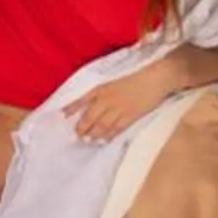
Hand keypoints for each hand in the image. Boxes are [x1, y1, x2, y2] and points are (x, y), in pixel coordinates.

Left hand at [64, 54, 180, 141]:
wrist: (155, 79)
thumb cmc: (135, 78)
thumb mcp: (113, 81)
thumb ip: (101, 91)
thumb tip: (89, 103)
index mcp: (102, 88)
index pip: (82, 98)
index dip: (72, 107)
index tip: (62, 115)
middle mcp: (107, 99)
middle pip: (90, 117)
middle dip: (82, 127)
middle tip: (77, 135)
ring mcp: (118, 109)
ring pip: (101, 126)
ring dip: (93, 134)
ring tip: (88, 140)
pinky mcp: (130, 116)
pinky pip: (115, 129)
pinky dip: (108, 135)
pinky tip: (103, 139)